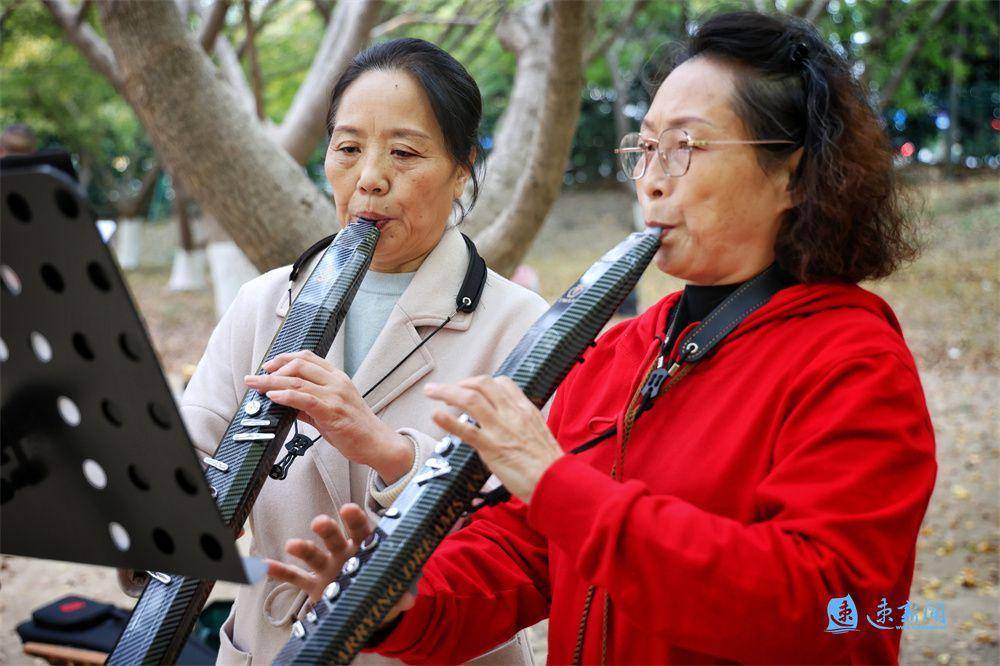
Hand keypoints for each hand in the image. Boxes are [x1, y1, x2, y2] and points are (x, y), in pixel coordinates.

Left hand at [245, 351, 413, 482]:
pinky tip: (272, 396)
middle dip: (272, 370)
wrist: (377, 443)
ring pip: (297, 381)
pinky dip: (286, 396)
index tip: (268, 366)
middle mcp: (336, 382)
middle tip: (254, 378)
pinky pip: (305, 399)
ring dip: (271, 382)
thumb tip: (285, 402)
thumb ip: (309, 404)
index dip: (284, 359)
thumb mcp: (331, 409)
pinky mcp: (332, 412)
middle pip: (299, 366)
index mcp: (337, 377)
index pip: (308, 357)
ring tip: (255, 385)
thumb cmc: (356, 427)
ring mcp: (335, 396)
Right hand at [266, 503, 415, 618]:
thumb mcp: (396, 588)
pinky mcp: (314, 585)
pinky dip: (282, 572)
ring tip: (292, 545)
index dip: (355, 520)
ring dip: (302, 548)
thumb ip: (401, 591)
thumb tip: (408, 598)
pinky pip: (296, 578)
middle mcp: (344, 553)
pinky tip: (266, 567)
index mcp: (366, 548)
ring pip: (313, 555)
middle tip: (319, 522)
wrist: (368, 604)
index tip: (348, 509)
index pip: (362, 530)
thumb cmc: (383, 585)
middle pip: (334, 538)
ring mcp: (327, 568)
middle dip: (327, 529)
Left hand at [423, 376, 562, 502]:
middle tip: (444, 390)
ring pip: (470, 400)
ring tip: (431, 392)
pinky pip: (467, 430)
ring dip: (446, 392)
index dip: (481, 383)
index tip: (469, 389)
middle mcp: (512, 414)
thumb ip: (522, 423)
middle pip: (482, 384)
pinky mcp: (492, 448)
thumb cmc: (548, 464)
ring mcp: (501, 430)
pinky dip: (448, 421)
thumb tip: (508, 422)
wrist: (556, 482)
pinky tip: (435, 415)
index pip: (502, 383)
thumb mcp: (539, 432)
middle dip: (459, 382)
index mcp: (525, 409)